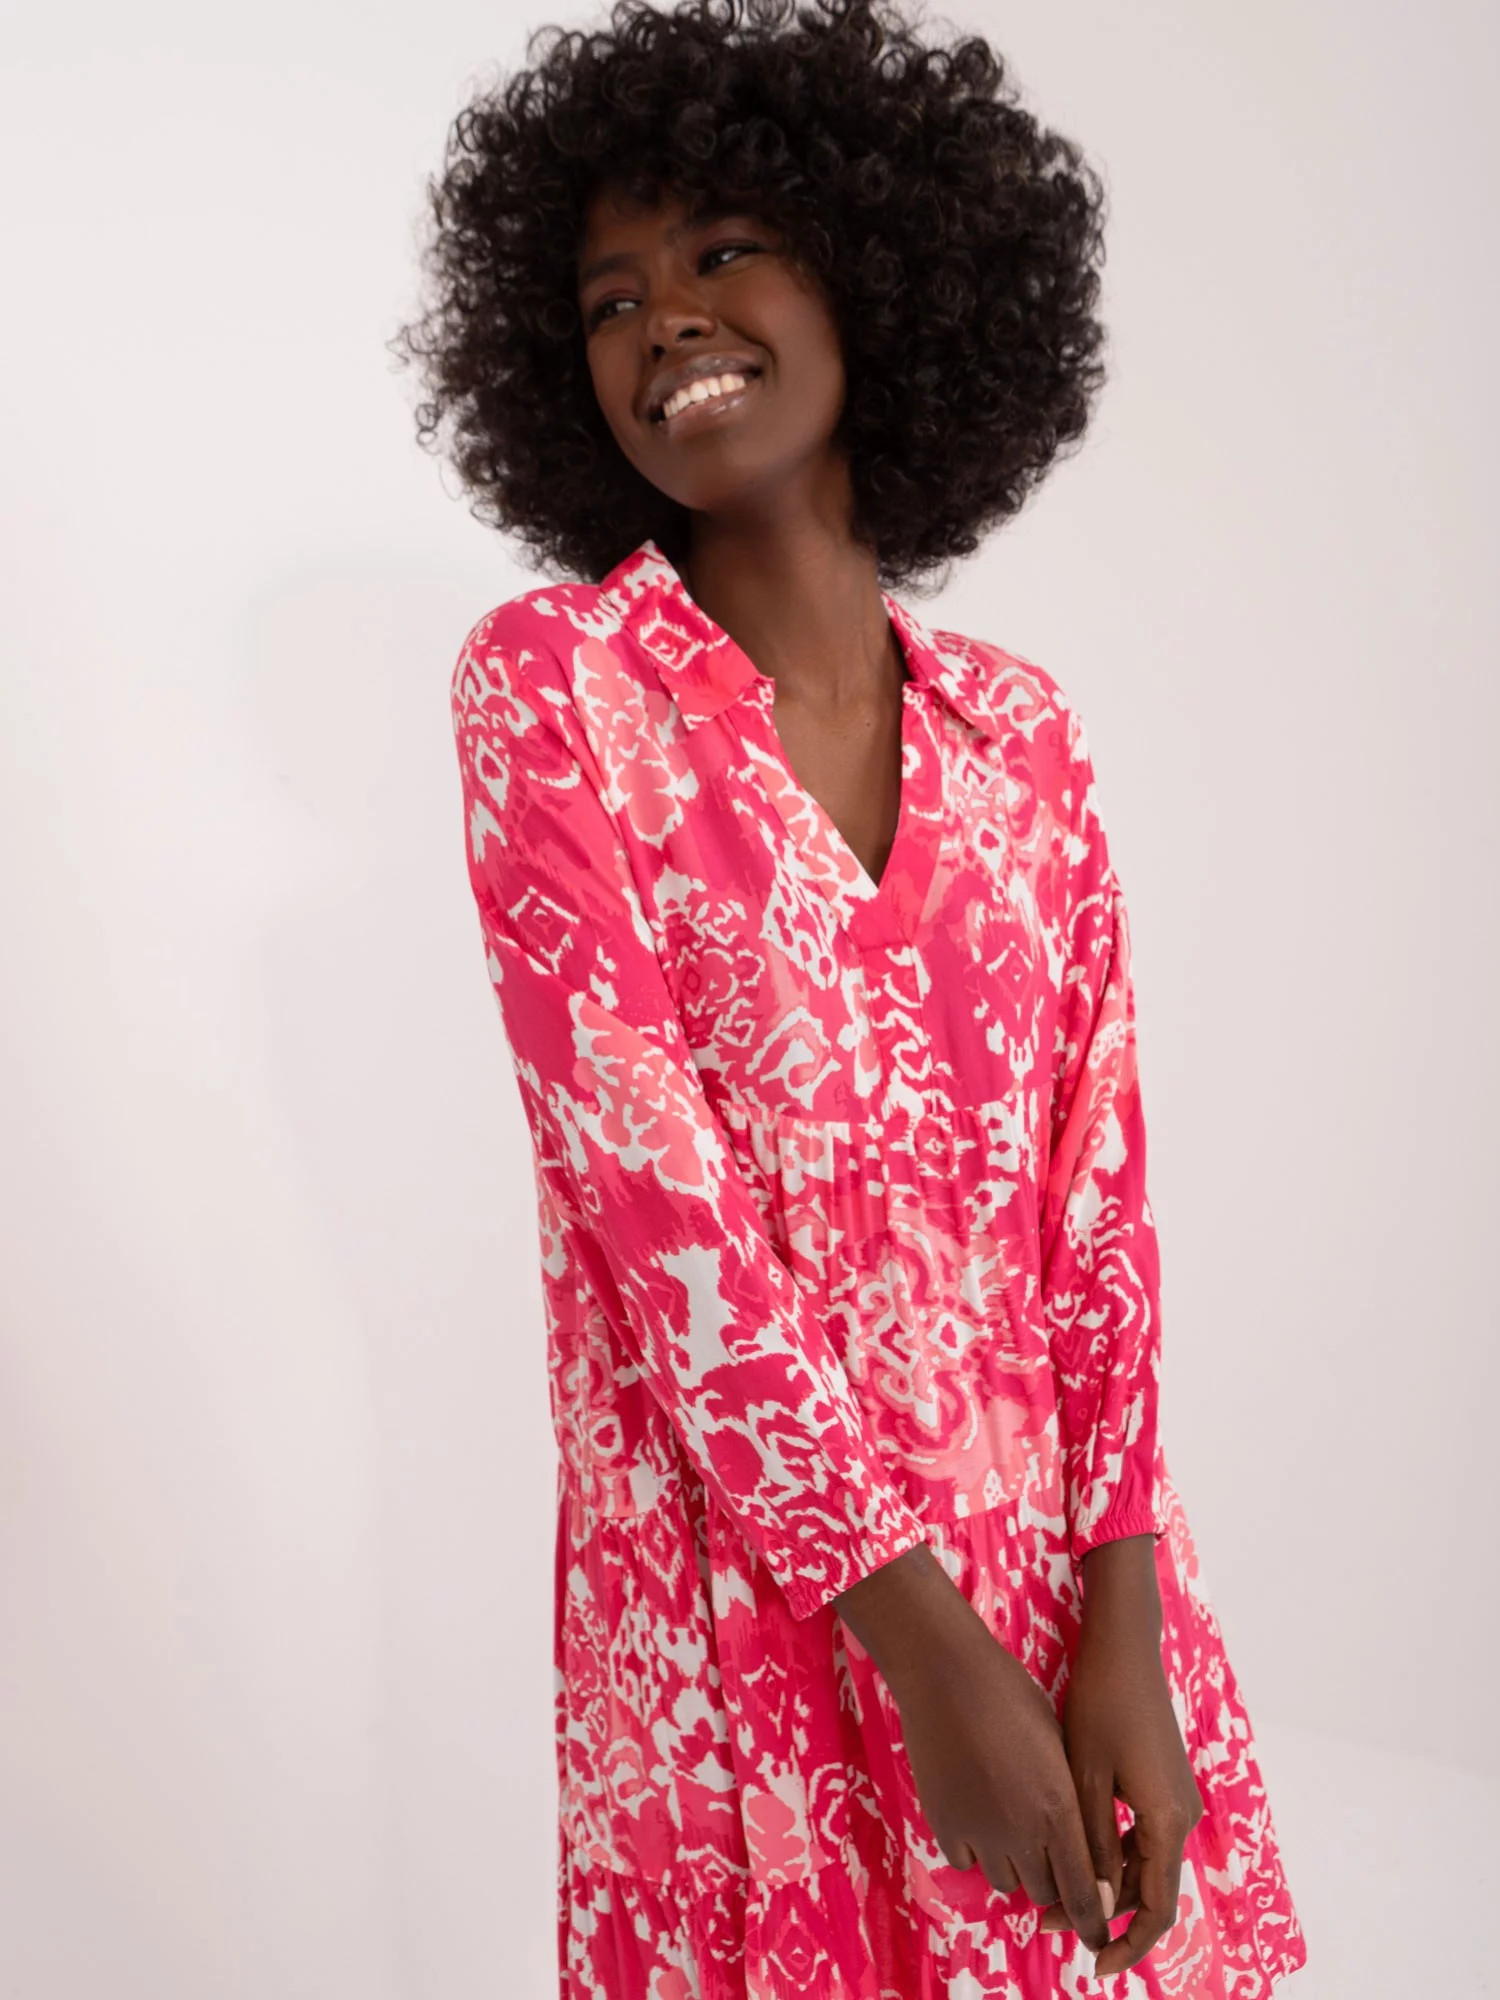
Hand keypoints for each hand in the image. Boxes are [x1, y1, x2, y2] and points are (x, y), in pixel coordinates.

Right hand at [834, 1546, 1112, 1962]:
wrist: (947, 1674)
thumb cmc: (1012, 1697)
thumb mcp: (1057, 1747)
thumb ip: (1069, 1801)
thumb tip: (1074, 1843)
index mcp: (1060, 1811)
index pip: (1084, 1894)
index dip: (1094, 1923)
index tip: (1099, 1936)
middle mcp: (1022, 1834)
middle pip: (1045, 1891)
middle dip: (1053, 1880)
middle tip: (1047, 1852)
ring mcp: (979, 1833)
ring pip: (1006, 1881)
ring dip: (1014, 1864)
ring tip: (1009, 1826)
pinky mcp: (943, 1826)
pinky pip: (967, 1862)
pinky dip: (976, 1850)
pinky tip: (977, 1815)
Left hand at [1037, 1537, 1204, 1978]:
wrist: (1124, 1647)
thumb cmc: (1100, 1705)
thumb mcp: (1086, 1779)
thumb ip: (1094, 1844)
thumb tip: (1096, 1905)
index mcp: (1167, 1822)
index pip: (1157, 1909)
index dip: (1127, 1945)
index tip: (1093, 1967)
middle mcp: (1181, 1816)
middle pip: (1151, 1890)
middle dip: (1106, 1916)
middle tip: (1050, 1927)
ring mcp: (1175, 1798)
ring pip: (1144, 1863)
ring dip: (1106, 1884)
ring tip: (1053, 1895)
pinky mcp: (1163, 1783)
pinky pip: (1142, 1836)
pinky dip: (1113, 1855)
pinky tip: (1074, 1853)